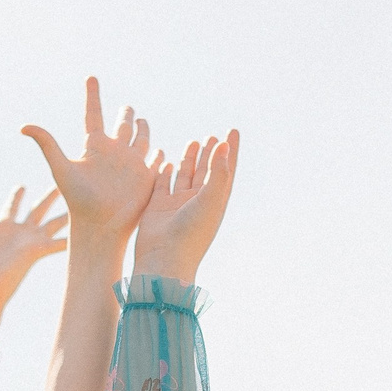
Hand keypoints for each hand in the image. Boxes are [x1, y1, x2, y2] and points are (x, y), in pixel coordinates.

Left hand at [0, 187, 68, 339]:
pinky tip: (86, 232)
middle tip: (59, 184)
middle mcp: (18, 234)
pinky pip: (58, 243)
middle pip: (37, 210)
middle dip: (48, 197)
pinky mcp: (36, 252)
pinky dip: (70, 238)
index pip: (12, 207)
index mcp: (1, 228)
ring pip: (52, 223)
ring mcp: (29, 243)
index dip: (16, 196)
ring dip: (65, 214)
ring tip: (80, 202)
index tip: (21, 186)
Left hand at [21, 78, 158, 250]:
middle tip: (127, 107)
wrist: (101, 226)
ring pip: (140, 140)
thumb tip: (23, 126)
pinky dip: (159, 156)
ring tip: (141, 121)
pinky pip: (155, 162)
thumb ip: (46, 144)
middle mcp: (113, 153)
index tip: (91, 78)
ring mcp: (131, 165)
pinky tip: (161, 151)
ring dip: (142, 130)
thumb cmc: (78, 200)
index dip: (92, 96)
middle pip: (120, 127)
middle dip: (125, 116)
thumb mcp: (61, 169)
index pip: (93, 114)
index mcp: (94, 147)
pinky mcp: (146, 178)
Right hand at [133, 132, 239, 282]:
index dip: (230, 151)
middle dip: (210, 154)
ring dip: (190, 159)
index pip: (225, 170)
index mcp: (214, 202)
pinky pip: (163, 185)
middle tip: (213, 136)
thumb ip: (217, 173)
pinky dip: (166, 172)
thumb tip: (224, 146)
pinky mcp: (158, 208)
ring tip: (194, 141)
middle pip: (206, 172)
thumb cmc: (191, 233)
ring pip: (185, 176)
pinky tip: (168, 161)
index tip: (233, 131)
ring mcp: (178, 205)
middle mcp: (198, 203)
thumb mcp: (210, 200)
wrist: (164, 259)